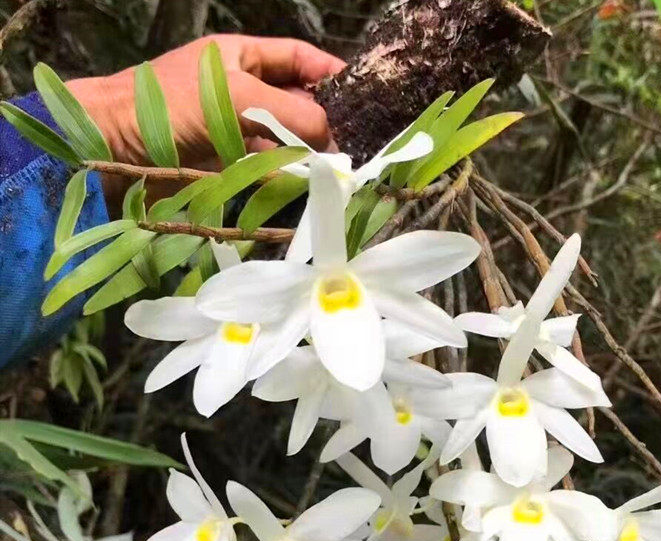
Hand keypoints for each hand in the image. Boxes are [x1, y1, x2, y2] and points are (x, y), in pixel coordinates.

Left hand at [68, 35, 345, 168]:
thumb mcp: (238, 98)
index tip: (362, 92)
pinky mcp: (229, 164)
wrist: (118, 150)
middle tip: (356, 141)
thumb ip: (291, 113)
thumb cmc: (171, 106)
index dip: (330, 71)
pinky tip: (311, 183)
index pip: (298, 58)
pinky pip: (268, 167)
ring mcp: (237, 129)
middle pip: (297, 101)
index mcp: (242, 58)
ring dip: (310, 152)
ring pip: (286, 138)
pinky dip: (289, 175)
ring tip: (340, 167)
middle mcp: (243, 91)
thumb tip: (333, 138)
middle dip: (325, 119)